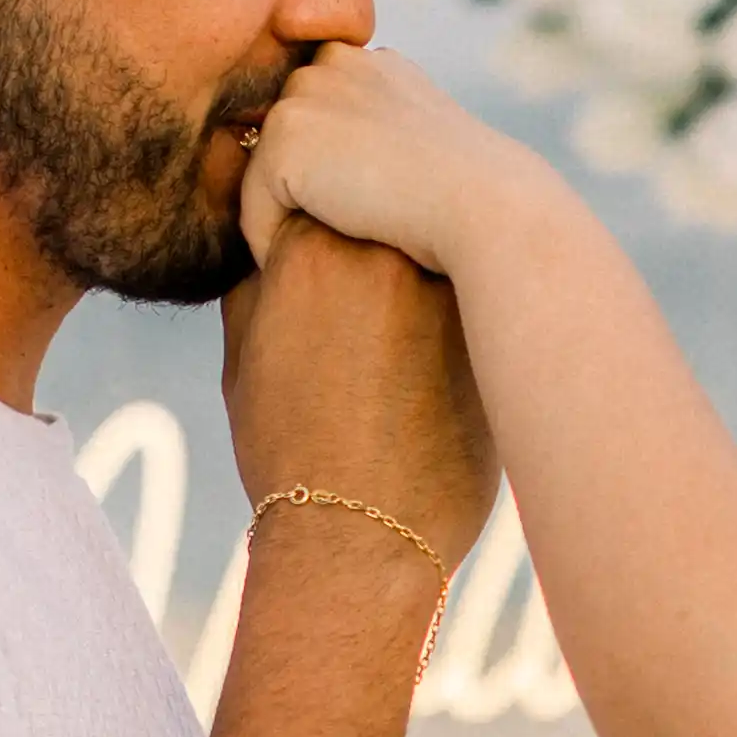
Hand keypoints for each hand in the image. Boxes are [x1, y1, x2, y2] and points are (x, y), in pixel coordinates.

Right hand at [216, 214, 497, 564]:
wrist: (362, 538)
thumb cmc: (289, 453)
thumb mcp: (244, 358)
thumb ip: (258, 283)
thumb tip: (274, 238)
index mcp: (312, 250)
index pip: (316, 198)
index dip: (314, 234)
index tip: (317, 282)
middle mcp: (385, 252)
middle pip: (381, 212)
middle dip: (372, 240)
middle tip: (361, 310)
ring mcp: (448, 285)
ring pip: (431, 249)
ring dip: (418, 273)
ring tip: (395, 342)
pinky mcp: (492, 323)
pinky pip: (474, 292)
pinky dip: (454, 314)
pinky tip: (433, 366)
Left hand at [239, 44, 545, 280]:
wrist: (485, 206)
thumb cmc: (473, 201)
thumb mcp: (427, 155)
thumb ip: (381, 144)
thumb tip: (348, 173)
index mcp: (374, 65)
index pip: (320, 120)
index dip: (326, 174)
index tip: (356, 220)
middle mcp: (336, 63)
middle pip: (285, 143)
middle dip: (295, 191)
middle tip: (322, 246)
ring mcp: (307, 94)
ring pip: (265, 174)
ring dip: (280, 218)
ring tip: (313, 258)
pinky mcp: (285, 137)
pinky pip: (253, 206)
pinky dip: (268, 241)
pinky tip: (306, 264)